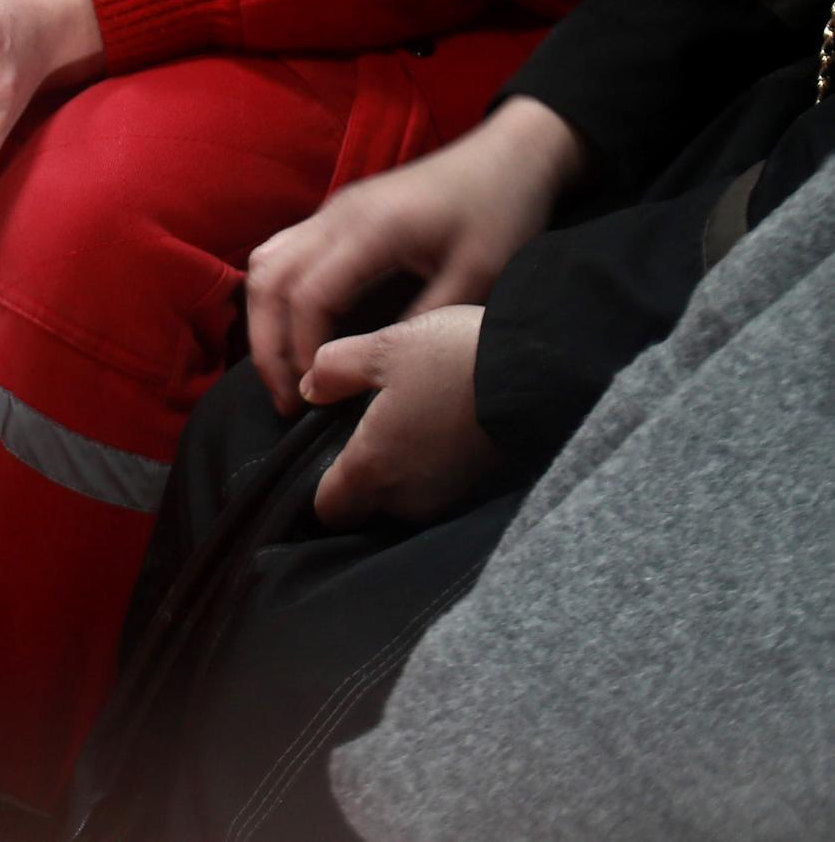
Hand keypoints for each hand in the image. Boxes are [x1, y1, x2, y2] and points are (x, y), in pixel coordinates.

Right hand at [246, 96, 584, 413]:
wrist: (508, 154)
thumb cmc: (500, 211)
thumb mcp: (479, 274)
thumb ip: (427, 319)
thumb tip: (377, 366)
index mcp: (371, 229)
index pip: (308, 295)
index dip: (301, 349)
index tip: (314, 395)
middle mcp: (337, 216)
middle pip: (268, 279)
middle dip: (266, 343)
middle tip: (283, 398)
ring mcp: (331, 210)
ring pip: (265, 263)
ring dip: (262, 318)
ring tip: (283, 368)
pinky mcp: (336, 213)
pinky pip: (281, 252)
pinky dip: (274, 295)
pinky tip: (294, 327)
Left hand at [305, 306, 502, 528]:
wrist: (549, 372)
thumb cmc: (458, 358)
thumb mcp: (385, 347)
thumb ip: (335, 370)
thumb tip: (309, 388)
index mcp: (374, 469)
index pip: (327, 508)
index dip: (318, 487)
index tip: (325, 456)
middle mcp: (410, 500)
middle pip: (367, 511)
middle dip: (360, 486)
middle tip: (366, 438)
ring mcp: (451, 502)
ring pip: (408, 505)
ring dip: (403, 478)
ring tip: (411, 431)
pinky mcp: (485, 495)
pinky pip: (444, 496)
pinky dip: (437, 474)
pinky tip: (445, 438)